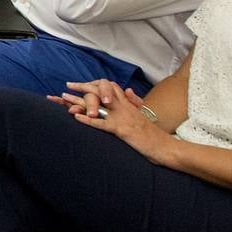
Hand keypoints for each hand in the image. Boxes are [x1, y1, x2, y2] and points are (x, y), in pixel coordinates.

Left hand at [58, 80, 172, 163]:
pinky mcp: (123, 130)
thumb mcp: (143, 116)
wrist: (167, 148)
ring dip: (80, 101)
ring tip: (64, 98)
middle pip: (101, 92)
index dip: (94, 85)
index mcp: (129, 105)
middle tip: (67, 85)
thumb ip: (134, 103)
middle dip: (83, 88)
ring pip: (98, 105)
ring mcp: (123, 118)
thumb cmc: (154, 136)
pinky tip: (77, 117)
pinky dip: (89, 120)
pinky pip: (103, 124)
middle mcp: (124, 108)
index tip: (80, 84)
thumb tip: (128, 90)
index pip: (109, 88)